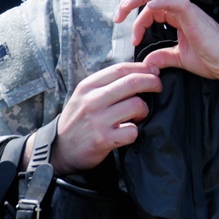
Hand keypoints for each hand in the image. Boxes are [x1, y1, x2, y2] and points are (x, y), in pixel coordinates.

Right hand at [44, 61, 162, 174]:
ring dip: (144, 109)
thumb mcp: (84, 96)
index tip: (154, 70)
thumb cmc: (78, 120)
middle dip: (152, 82)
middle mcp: (92, 101)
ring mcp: (97, 120)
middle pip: (133, 82)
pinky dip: (135, 131)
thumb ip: (106, 84)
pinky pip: (132, 131)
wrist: (60, 150)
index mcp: (88, 87)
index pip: (121, 69)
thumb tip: (138, 71)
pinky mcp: (103, 139)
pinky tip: (129, 131)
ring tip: (139, 115)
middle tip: (158, 87)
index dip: (142, 67)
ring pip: (136, 104)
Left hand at [113, 0, 218, 95]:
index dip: (139, 20)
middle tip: (118, 16)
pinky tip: (149, 9)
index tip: (134, 40)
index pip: (153, 8)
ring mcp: (189, 11)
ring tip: (124, 10)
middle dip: (131, 1)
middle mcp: (183, 10)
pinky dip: (159, 1)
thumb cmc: (213, 60)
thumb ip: (163, 57)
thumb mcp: (180, 59)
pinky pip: (175, 1)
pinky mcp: (194, 16)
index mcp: (180, 17)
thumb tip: (147, 61)